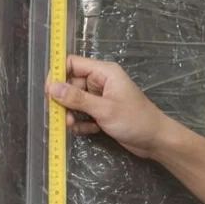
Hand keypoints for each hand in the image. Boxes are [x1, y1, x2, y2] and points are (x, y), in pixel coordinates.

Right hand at [45, 56, 170, 159]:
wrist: (156, 140)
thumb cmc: (135, 120)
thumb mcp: (104, 109)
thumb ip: (77, 98)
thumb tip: (52, 88)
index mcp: (104, 72)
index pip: (72, 64)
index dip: (57, 75)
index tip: (48, 92)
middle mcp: (100, 82)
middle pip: (70, 84)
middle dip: (63, 100)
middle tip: (59, 116)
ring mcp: (101, 98)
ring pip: (75, 101)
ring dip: (70, 114)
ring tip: (72, 126)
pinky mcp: (101, 113)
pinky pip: (82, 114)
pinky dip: (81, 123)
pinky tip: (88, 130)